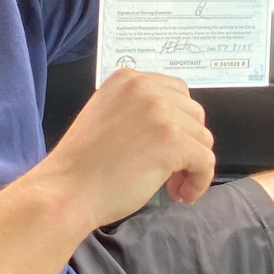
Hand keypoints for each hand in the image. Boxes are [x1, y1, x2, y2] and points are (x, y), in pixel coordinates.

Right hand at [43, 68, 215, 226]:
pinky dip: (200, 180)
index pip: (176, 93)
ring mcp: (159, 111)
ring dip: (193, 165)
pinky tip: (182, 195)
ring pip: (203, 138)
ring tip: (173, 187)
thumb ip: (138, 109)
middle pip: (194, 114)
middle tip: (170, 173)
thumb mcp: (108, 115)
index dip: (178, 124)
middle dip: (188, 144)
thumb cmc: (83, 165)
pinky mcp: (171, 140)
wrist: (67, 191)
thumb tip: (176, 123)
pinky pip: (205, 160)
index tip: (166, 150)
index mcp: (128, 78)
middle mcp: (145, 87)